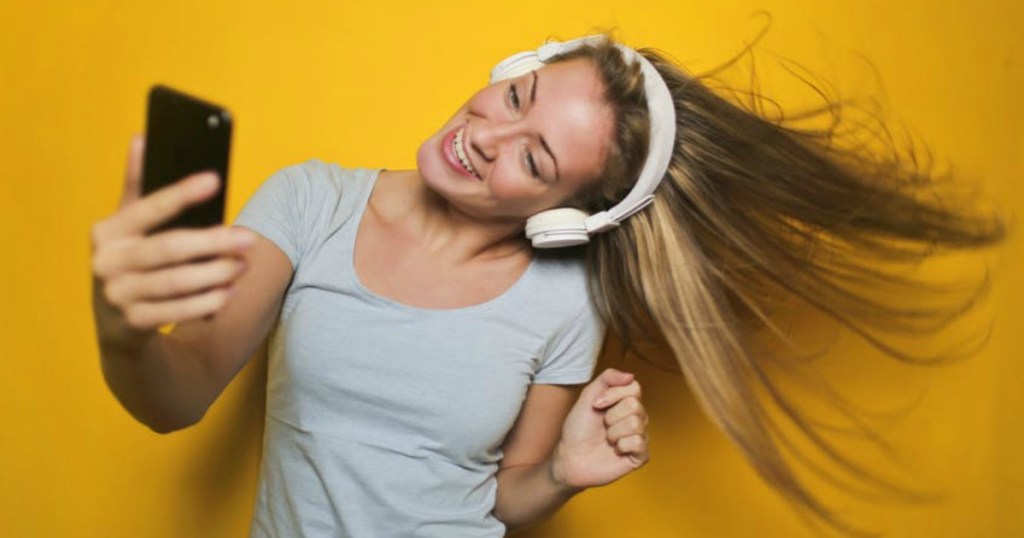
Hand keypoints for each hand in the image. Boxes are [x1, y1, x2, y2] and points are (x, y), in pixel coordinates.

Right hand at [91, 135, 253, 337]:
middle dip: (213, 243)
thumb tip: (143, 138)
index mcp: (107, 230)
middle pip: (168, 249)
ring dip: (215, 274)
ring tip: (242, 266)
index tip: (214, 179)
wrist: (118, 324)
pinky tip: (228, 293)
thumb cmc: (133, 260)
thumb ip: (138, 186)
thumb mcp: (129, 225)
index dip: (180, 193)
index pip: (147, 207)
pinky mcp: (132, 324)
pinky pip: (176, 312)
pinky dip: (205, 303)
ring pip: (175, 283)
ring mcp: (117, 295)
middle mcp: (106, 262)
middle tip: (249, 239)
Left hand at [551, 368, 648, 489]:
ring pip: (636, 424)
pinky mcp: (640, 456)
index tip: (596, 404)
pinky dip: (620, 445)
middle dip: (611, 416)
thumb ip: (607, 379)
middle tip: (602, 425)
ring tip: (606, 439)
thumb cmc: (578, 429)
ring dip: (613, 432)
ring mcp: (640, 437)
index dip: (613, 395)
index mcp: (626, 402)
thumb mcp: (588, 396)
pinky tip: (615, 450)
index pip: (634, 388)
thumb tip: (630, 375)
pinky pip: (638, 443)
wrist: (569, 457)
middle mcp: (637, 418)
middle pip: (635, 406)